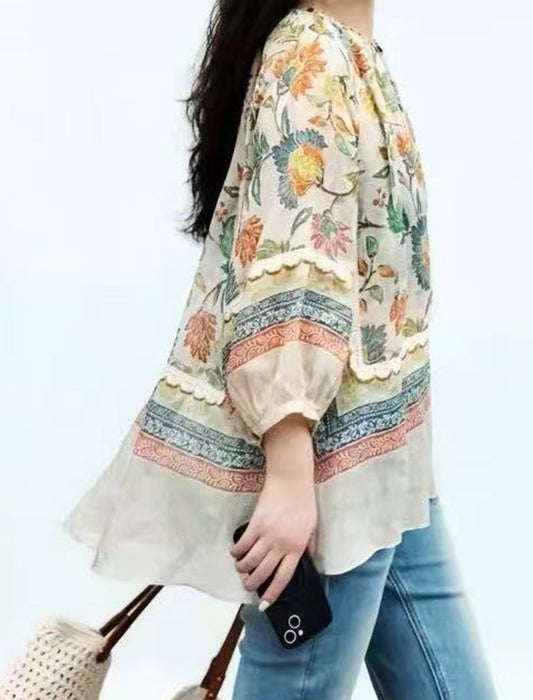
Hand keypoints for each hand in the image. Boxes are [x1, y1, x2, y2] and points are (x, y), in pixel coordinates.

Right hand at [229, 413, 317, 608]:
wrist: (292, 481)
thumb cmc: (304, 502)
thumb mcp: (313, 526)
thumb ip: (310, 545)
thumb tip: (310, 559)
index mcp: (297, 548)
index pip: (283, 578)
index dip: (272, 594)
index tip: (263, 604)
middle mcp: (281, 545)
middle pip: (263, 573)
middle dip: (252, 583)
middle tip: (247, 585)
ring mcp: (268, 535)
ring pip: (250, 561)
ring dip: (243, 569)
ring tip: (240, 570)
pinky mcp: (256, 524)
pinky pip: (243, 544)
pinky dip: (237, 551)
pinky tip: (235, 553)